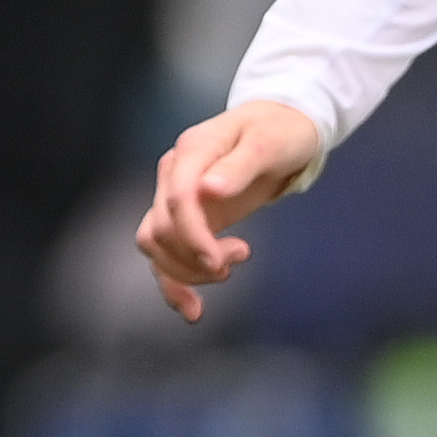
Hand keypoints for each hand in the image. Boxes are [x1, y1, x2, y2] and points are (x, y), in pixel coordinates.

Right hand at [136, 99, 324, 322]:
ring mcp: (175, 194)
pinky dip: (173, 283)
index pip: (178, 199)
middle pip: (162, 227)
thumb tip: (210, 189)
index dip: (194, 237)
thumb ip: (239, 166)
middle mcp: (174, 172)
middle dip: (195, 257)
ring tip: (228, 271)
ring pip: (156, 244)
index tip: (221, 262)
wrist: (280, 127)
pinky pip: (165, 254)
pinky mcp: (185, 217)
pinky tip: (192, 308)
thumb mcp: (269, 143)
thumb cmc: (279, 132)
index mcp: (192, 150)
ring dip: (186, 270)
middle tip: (240, 258)